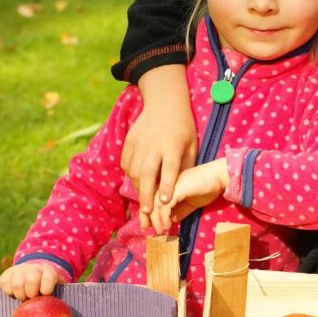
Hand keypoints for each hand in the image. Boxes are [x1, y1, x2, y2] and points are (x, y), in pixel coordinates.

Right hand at [0, 262, 63, 300]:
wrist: (34, 273)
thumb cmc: (48, 288)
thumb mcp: (58, 289)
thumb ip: (62, 297)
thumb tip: (72, 311)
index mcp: (49, 272)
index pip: (49, 277)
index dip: (47, 288)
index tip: (46, 295)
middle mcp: (34, 269)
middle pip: (31, 280)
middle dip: (31, 293)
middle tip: (32, 299)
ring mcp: (20, 270)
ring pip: (17, 282)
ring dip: (20, 294)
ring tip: (23, 297)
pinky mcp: (7, 274)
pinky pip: (5, 283)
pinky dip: (9, 291)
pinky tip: (14, 293)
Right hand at [119, 65, 196, 228]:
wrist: (165, 103)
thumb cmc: (183, 129)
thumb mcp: (191, 145)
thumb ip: (185, 166)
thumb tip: (180, 191)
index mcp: (174, 145)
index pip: (169, 168)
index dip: (166, 186)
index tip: (165, 202)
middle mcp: (154, 144)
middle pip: (147, 173)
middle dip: (146, 194)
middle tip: (147, 213)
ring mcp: (139, 141)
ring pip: (134, 170)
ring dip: (138, 188)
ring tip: (144, 201)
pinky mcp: (129, 140)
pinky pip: (126, 163)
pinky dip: (130, 175)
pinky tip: (136, 182)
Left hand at [149, 159, 229, 233]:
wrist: (220, 177)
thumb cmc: (208, 187)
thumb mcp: (191, 202)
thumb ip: (180, 210)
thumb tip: (170, 220)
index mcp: (168, 184)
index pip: (152, 199)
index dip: (148, 213)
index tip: (149, 226)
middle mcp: (165, 182)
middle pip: (149, 201)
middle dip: (147, 218)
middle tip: (151, 231)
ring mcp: (170, 184)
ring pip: (154, 204)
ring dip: (156, 220)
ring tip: (161, 231)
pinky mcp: (176, 189)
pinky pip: (164, 206)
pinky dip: (164, 217)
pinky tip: (167, 225)